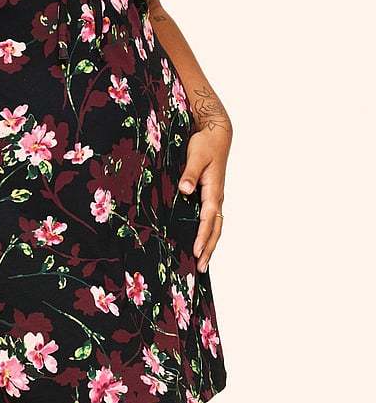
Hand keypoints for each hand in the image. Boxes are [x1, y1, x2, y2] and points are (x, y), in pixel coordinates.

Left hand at [178, 127, 230, 271]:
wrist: (216, 134)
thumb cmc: (206, 144)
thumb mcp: (196, 156)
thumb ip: (190, 173)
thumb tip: (185, 189)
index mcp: (213, 191)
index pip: (208, 219)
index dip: (202, 236)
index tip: (196, 251)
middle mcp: (216, 197)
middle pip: (215, 229)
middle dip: (208, 248)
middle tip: (201, 268)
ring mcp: (214, 197)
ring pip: (215, 226)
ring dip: (209, 243)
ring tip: (202, 261)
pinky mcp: (210, 195)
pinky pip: (210, 219)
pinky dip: (207, 233)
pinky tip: (199, 240)